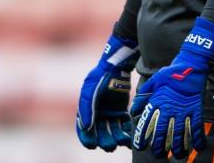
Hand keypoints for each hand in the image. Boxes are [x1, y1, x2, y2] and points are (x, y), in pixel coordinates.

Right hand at [76, 33, 139, 150]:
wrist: (116, 67)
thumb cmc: (99, 78)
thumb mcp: (89, 92)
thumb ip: (86, 109)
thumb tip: (86, 127)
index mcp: (86, 111)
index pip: (84, 130)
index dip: (86, 139)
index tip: (92, 145)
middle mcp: (97, 114)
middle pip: (100, 133)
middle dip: (104, 141)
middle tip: (110, 146)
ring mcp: (109, 113)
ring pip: (112, 131)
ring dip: (116, 138)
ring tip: (122, 141)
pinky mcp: (121, 111)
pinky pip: (123, 125)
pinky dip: (126, 132)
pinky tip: (129, 137)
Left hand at [130, 17, 213, 158]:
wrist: (190, 65)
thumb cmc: (170, 74)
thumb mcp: (153, 82)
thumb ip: (143, 96)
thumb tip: (133, 111)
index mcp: (158, 101)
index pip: (148, 122)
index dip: (143, 135)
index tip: (140, 145)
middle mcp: (170, 107)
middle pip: (163, 132)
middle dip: (160, 146)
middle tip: (158, 154)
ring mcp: (184, 109)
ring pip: (180, 134)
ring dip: (179, 147)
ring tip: (177, 155)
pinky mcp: (196, 109)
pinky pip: (197, 127)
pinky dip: (198, 139)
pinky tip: (198, 148)